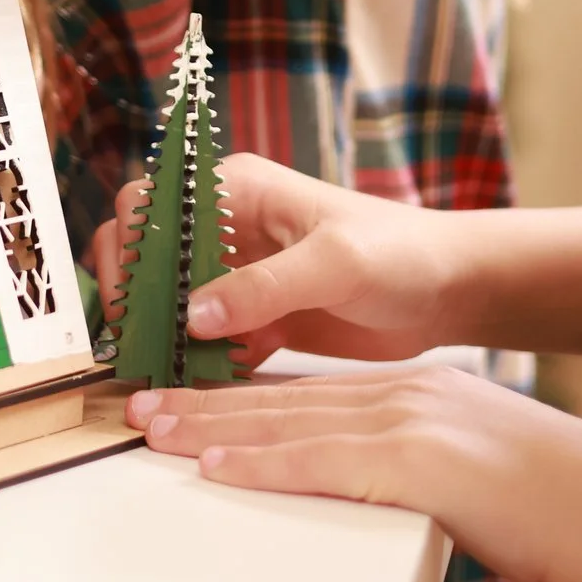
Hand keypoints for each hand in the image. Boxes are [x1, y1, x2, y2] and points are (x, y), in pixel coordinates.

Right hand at [93, 153, 462, 364]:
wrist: (453, 292)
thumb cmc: (402, 252)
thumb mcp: (335, 262)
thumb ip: (263, 286)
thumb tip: (193, 314)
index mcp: (237, 190)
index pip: (151, 203)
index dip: (128, 245)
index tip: (131, 296)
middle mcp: (229, 230)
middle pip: (149, 256)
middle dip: (136, 298)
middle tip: (137, 343)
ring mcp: (241, 278)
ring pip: (174, 306)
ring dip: (162, 339)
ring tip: (156, 378)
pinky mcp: (258, 321)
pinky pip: (209, 345)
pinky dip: (197, 367)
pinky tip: (198, 391)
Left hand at [129, 370, 581, 581]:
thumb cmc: (555, 507)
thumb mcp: (472, 468)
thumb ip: (416, 464)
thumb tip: (371, 482)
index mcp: (420, 393)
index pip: (310, 392)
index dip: (244, 395)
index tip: (191, 399)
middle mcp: (407, 395)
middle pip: (285, 399)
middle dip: (207, 401)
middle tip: (142, 405)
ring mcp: (411, 423)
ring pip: (288, 424)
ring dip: (211, 427)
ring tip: (154, 429)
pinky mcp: (416, 463)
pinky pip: (319, 464)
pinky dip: (260, 464)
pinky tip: (214, 465)